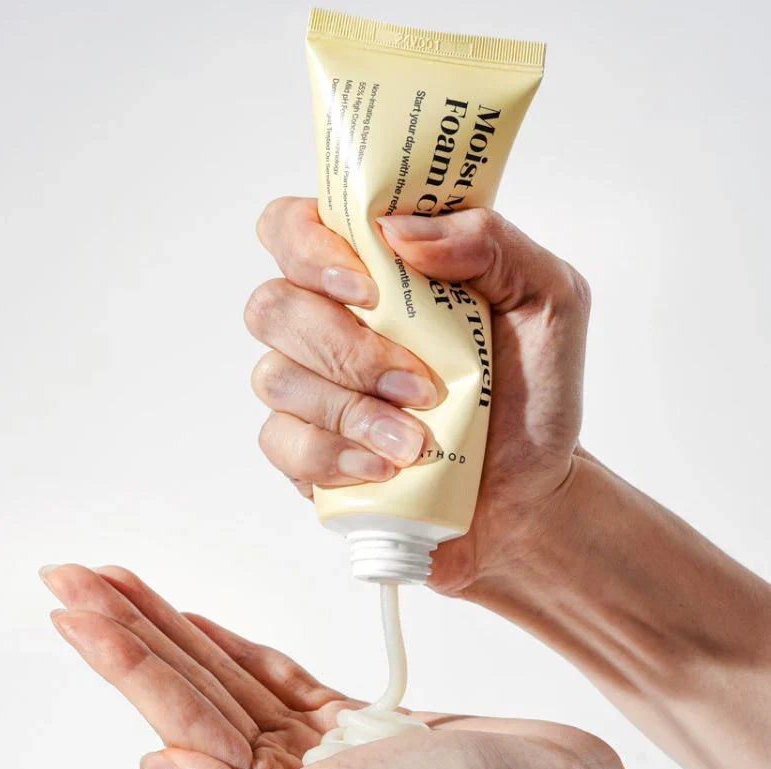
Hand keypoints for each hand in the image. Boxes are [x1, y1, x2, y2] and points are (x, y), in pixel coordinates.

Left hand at [41, 564, 658, 768]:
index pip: (173, 713)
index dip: (121, 653)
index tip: (77, 603)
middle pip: (189, 686)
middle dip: (133, 628)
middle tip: (80, 577)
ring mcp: (315, 749)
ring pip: (228, 675)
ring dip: (178, 629)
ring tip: (127, 588)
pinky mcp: (353, 724)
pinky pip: (280, 677)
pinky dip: (241, 649)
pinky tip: (206, 627)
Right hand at [249, 198, 589, 593]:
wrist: (531, 488)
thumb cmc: (534, 391)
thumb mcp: (548, 298)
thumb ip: (490, 242)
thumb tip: (401, 230)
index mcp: (376, 270)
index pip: (293, 227)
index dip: (308, 247)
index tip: (368, 288)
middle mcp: (330, 320)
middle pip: (273, 305)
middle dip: (345, 348)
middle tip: (418, 384)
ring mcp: (311, 387)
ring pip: (273, 377)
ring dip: (348, 410)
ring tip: (415, 441)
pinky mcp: (306, 449)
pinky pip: (279, 442)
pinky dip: (332, 456)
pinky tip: (385, 468)